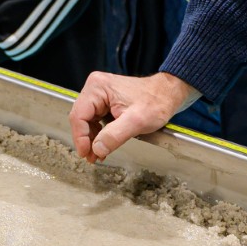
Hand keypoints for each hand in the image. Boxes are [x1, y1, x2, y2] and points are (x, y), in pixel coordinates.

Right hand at [69, 71, 201, 162]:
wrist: (167, 95)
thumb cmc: (156, 102)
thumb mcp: (137, 121)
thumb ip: (114, 136)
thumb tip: (96, 149)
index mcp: (98, 87)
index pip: (79, 115)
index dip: (80, 137)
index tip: (86, 154)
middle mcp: (95, 88)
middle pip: (80, 118)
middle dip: (85, 140)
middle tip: (91, 158)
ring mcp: (99, 95)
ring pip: (86, 121)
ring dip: (91, 139)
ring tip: (97, 155)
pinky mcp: (104, 101)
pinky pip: (95, 120)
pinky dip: (98, 135)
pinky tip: (102, 146)